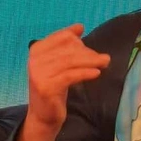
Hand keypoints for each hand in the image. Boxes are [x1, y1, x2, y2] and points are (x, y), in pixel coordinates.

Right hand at [15, 24, 109, 140]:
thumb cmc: (55, 85)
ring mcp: (39, 73)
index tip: (90, 49)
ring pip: (71, 61)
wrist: (44, 114)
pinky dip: (86, 73)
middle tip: (104, 59)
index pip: (63, 37)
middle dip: (89, 53)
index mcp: (37, 49)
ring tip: (105, 63)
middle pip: (69, 49)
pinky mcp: (46, 87)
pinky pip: (71, 75)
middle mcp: (35, 59)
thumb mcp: (60, 62)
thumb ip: (67, 44)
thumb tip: (79, 26)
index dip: (79, 42)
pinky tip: (96, 73)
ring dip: (92, 61)